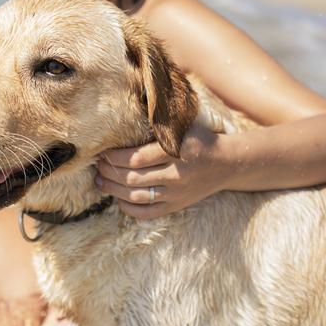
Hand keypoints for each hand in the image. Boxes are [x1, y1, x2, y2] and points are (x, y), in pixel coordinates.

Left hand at [95, 125, 228, 219]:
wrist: (227, 163)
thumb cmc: (198, 139)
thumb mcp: (182, 125)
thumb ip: (158, 122)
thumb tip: (126, 113)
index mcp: (176, 151)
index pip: (136, 158)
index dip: (114, 157)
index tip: (103, 151)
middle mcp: (176, 174)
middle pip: (132, 178)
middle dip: (109, 172)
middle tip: (98, 166)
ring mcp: (176, 193)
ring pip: (136, 196)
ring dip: (113, 190)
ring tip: (100, 181)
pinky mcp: (176, 206)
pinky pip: (147, 213)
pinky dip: (128, 208)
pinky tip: (118, 199)